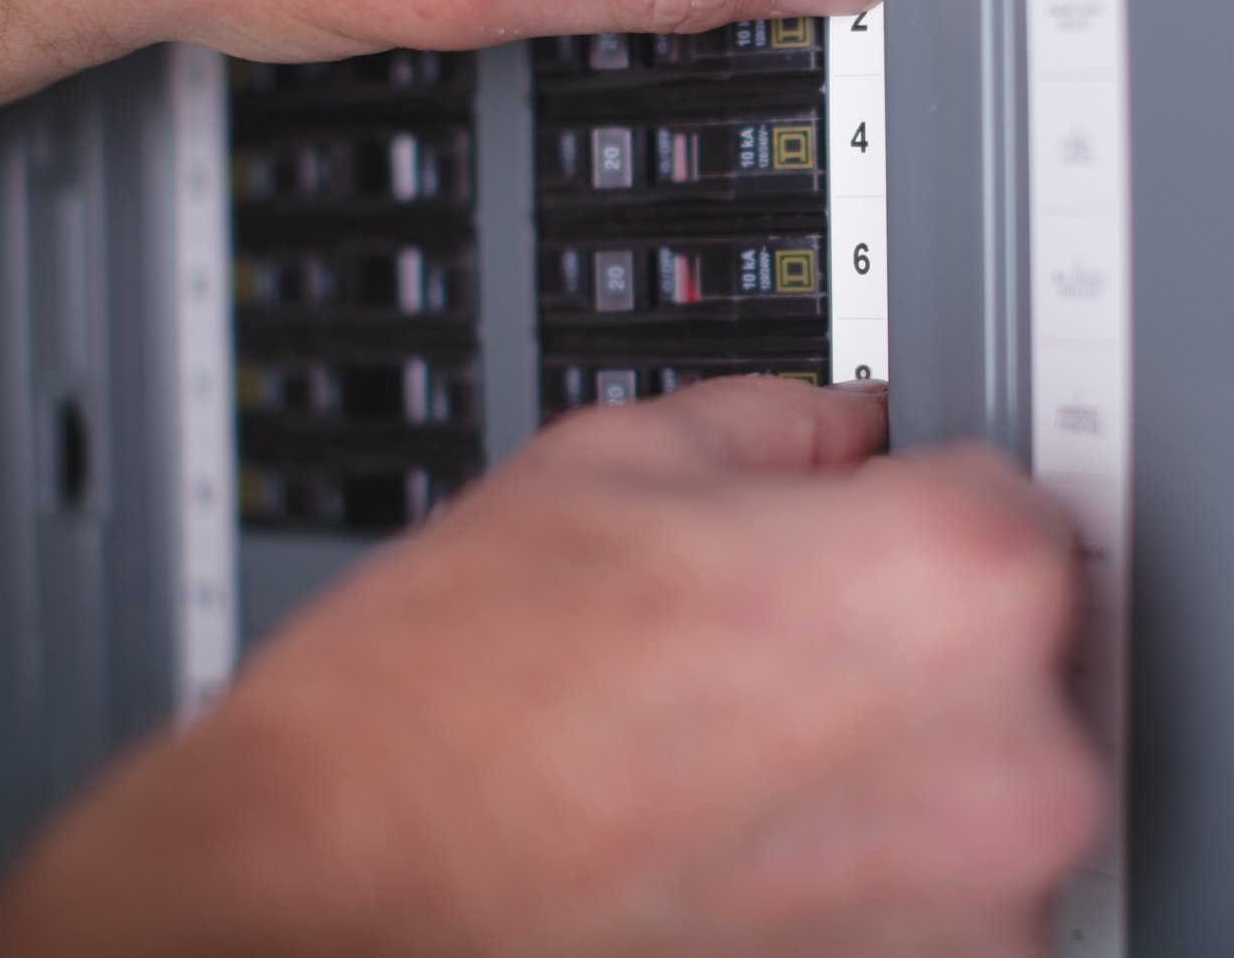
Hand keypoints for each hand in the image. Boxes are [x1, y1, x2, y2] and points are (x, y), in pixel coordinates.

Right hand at [0, 380, 1099, 957]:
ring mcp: (970, 919)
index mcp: (945, 585)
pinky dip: (842, 848)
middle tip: (746, 628)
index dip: (893, 498)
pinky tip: (710, 818)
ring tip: (708, 732)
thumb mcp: (613, 460)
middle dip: (891, 621)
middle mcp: (1001, 769)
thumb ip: (780, 422)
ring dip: (868, 743)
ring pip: (962, 769)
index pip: (999, 493)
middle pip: (997, 641)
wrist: (329, 889)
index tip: (842, 521)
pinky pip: (917, 880)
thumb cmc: (443, 696)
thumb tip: (843, 430)